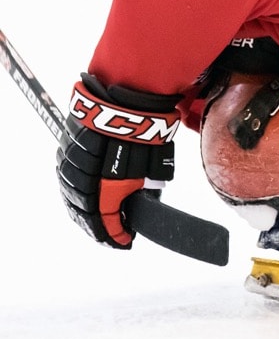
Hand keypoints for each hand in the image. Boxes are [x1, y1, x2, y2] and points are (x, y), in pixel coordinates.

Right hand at [56, 74, 180, 246]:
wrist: (128, 95)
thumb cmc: (145, 131)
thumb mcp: (153, 166)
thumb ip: (145, 188)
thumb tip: (146, 203)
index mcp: (104, 185)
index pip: (105, 220)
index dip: (115, 235)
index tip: (126, 242)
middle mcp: (82, 177)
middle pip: (84, 212)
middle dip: (97, 228)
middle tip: (113, 238)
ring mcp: (70, 162)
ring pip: (71, 196)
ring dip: (83, 214)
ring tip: (97, 226)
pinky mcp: (66, 148)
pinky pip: (67, 179)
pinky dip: (75, 194)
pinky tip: (83, 201)